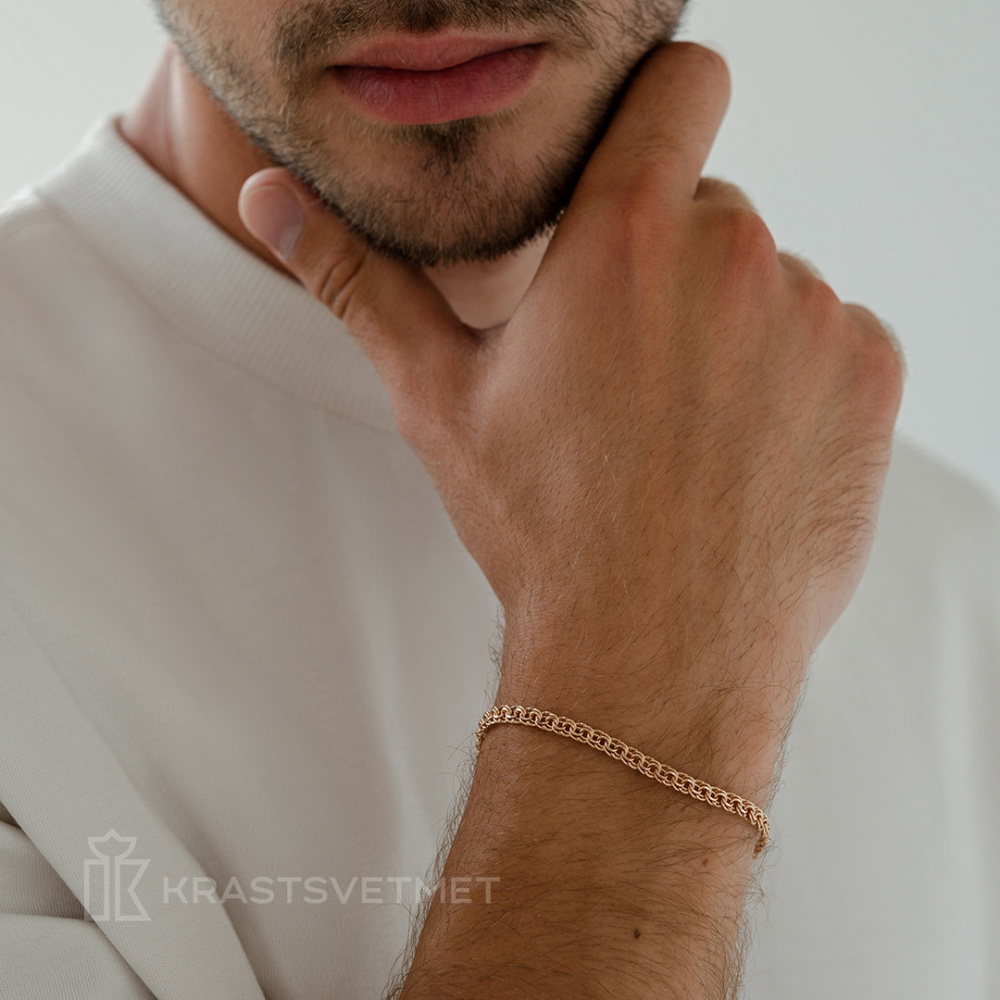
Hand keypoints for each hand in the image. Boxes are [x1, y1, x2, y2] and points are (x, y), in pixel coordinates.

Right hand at [239, 43, 903, 776]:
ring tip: (683, 427)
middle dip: (670, 269)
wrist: (654, 650)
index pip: (679, 82)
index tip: (634, 174)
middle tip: (626, 370)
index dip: (659, 113)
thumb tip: (268, 200)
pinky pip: (832, 342)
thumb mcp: (439, 397)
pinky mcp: (868, 377)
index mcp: (624, 235)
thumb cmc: (542, 526)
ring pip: (770, 283)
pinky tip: (743, 453)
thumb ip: (359, 281)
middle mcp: (733, 252)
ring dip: (733, 331)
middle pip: (709, 211)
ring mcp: (812, 314)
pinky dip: (796, 380)